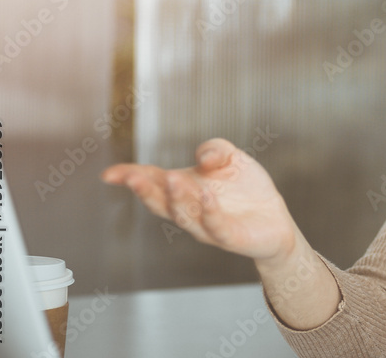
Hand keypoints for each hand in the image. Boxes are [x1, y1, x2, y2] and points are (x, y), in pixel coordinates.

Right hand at [102, 138, 298, 262]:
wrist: (275, 221)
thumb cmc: (247, 189)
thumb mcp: (231, 158)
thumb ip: (215, 148)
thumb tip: (202, 157)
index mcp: (183, 189)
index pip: (152, 182)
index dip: (130, 178)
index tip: (109, 174)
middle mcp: (189, 210)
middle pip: (161, 203)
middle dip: (146, 190)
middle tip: (134, 178)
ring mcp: (207, 226)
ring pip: (185, 215)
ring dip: (177, 198)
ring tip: (172, 178)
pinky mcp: (230, 237)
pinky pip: (216, 226)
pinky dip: (209, 212)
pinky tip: (207, 196)